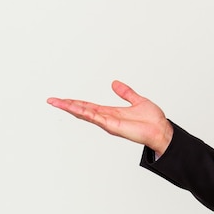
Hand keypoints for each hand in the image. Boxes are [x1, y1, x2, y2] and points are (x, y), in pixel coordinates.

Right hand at [47, 80, 172, 156]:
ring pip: (86, 113)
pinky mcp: (113, 126)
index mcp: (111, 112)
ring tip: (57, 102)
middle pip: (83, 110)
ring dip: (71, 108)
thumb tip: (115, 83)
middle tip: (51, 100)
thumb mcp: (137, 101)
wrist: (161, 130)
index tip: (62, 99)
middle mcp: (107, 118)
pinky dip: (85, 113)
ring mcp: (109, 123)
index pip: (89, 106)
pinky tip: (75, 108)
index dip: (75, 102)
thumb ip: (126, 92)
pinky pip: (97, 118)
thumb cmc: (153, 120)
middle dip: (67, 105)